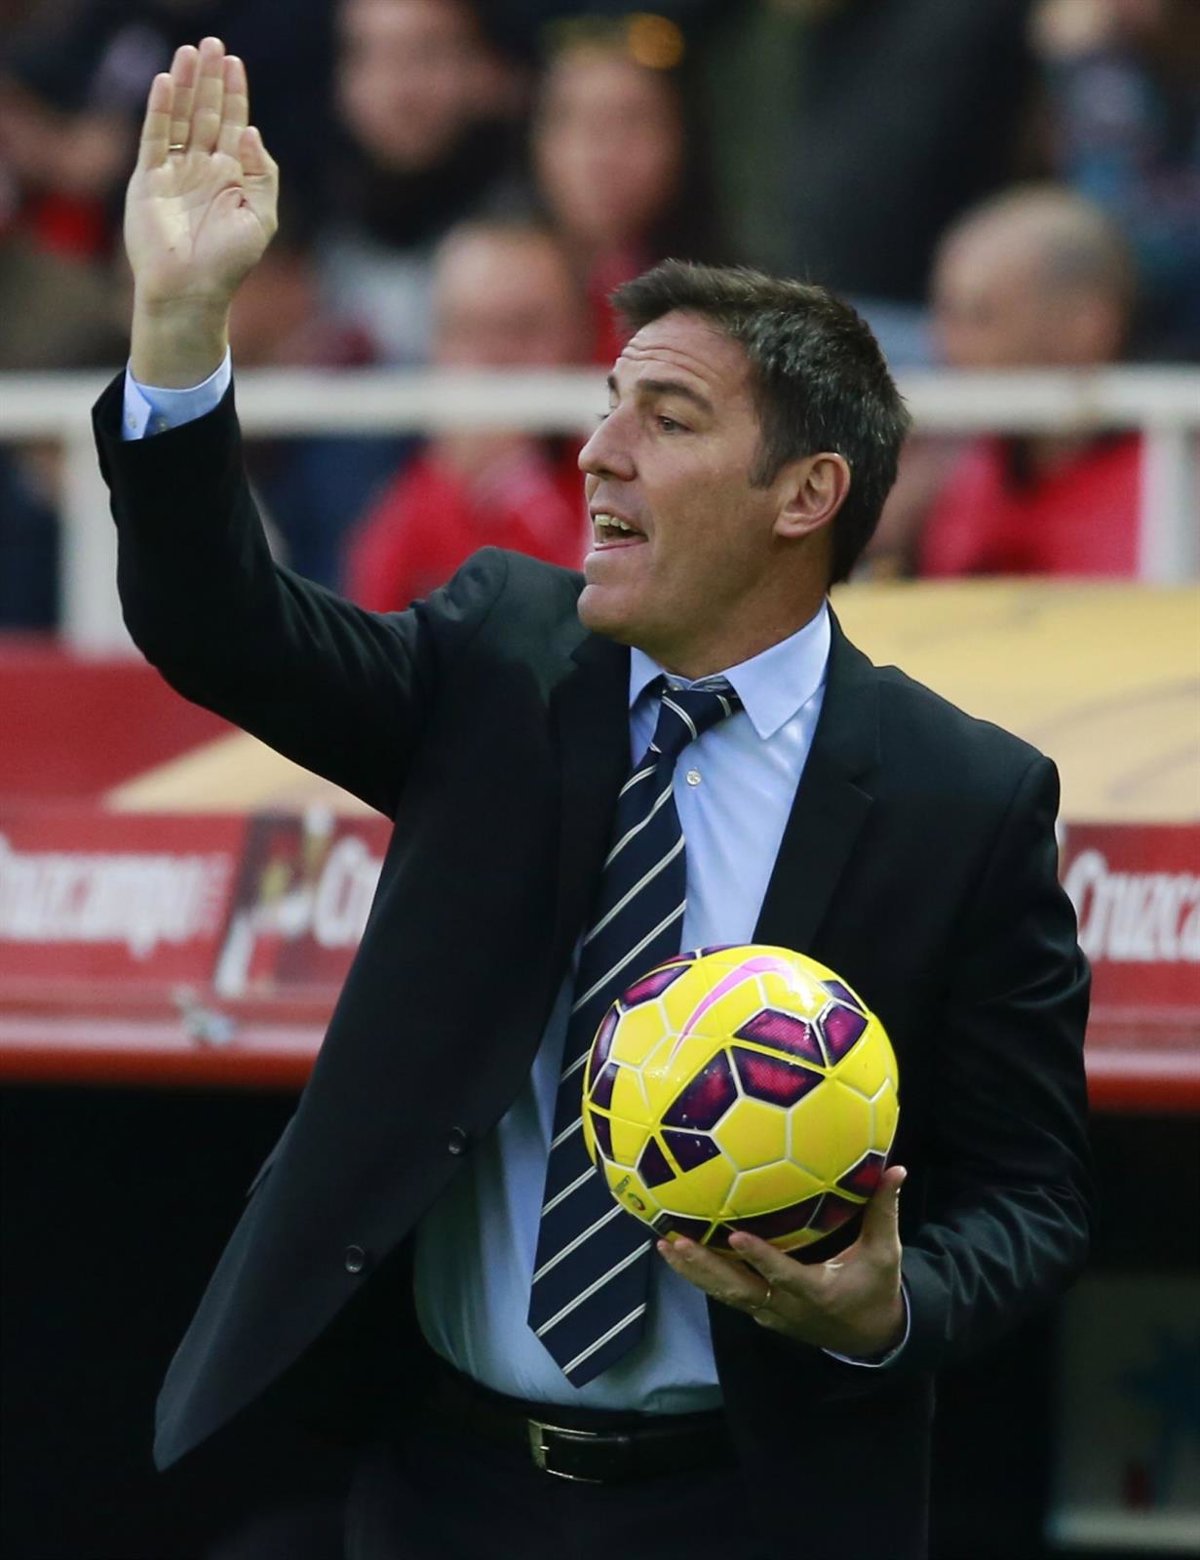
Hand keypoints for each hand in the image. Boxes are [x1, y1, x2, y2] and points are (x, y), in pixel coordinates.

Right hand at [126, 37, 277, 383]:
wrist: (191, 291)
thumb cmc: (229, 263)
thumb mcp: (261, 219)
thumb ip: (263, 175)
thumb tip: (250, 130)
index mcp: (232, 177)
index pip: (234, 125)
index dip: (235, 94)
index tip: (235, 63)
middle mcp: (203, 169)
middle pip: (207, 113)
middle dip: (210, 79)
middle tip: (212, 44)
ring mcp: (175, 172)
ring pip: (181, 118)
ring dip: (186, 85)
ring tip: (190, 51)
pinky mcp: (149, 179)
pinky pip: (155, 136)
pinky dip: (160, 110)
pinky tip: (167, 83)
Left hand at [657, 1165, 906, 1358]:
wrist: (871, 1337)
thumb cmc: (875, 1288)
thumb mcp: (885, 1253)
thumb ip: (883, 1211)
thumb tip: (895, 1167)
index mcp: (818, 1291)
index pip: (785, 1274)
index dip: (760, 1258)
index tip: (734, 1236)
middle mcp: (788, 1307)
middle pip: (740, 1289)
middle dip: (706, 1267)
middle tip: (676, 1241)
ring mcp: (772, 1314)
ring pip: (727, 1295)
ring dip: (695, 1273)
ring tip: (665, 1246)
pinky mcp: (763, 1314)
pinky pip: (728, 1296)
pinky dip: (702, 1279)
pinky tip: (678, 1258)